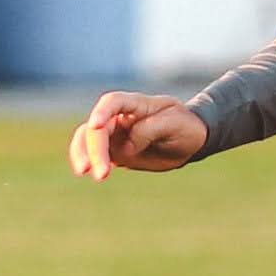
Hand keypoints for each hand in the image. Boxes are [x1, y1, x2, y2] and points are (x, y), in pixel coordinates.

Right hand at [69, 93, 207, 180]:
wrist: (190, 140)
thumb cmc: (184, 126)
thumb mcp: (174, 124)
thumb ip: (149, 130)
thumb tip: (125, 147)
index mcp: (137, 104)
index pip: (113, 102)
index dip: (102, 112)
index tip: (95, 126)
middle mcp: (120, 117)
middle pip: (97, 127)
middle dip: (95, 149)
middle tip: (102, 173)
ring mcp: (115, 134)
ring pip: (88, 139)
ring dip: (84, 154)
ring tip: (85, 173)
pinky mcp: (115, 151)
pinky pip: (94, 153)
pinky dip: (87, 161)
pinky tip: (87, 173)